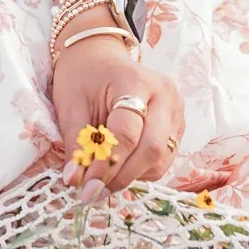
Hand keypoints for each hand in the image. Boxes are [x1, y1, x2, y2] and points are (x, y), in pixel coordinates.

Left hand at [52, 24, 183, 198]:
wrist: (99, 56)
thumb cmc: (83, 77)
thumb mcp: (71, 105)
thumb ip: (77, 144)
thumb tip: (76, 182)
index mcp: (135, 82)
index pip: (127, 132)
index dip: (107, 165)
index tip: (85, 187)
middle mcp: (164, 95)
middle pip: (152, 150)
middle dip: (121, 176)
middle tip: (93, 191)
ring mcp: (176, 110)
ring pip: (161, 160)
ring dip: (131, 176)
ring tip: (103, 176)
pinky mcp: (178, 125)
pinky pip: (164, 159)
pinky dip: (141, 170)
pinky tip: (120, 164)